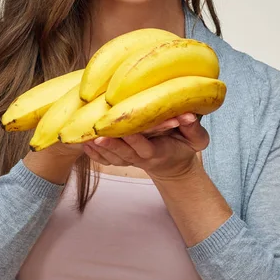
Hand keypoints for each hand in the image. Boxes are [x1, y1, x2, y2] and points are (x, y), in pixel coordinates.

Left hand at [83, 112, 208, 180]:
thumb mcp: (196, 140)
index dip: (135, 140)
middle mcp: (141, 157)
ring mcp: (129, 159)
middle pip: (123, 153)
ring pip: (111, 157)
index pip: (145, 148)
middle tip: (97, 135)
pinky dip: (93, 153)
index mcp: (158, 152)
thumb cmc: (185, 147)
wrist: (173, 164)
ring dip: (98, 148)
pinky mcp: (122, 158)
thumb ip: (193, 129)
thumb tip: (188, 115)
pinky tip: (82, 143)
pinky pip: (105, 159)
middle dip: (110, 145)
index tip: (126, 131)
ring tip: (84, 137)